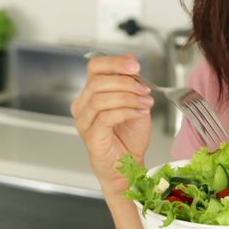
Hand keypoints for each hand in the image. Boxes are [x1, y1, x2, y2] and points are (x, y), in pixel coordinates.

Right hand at [70, 54, 154, 199]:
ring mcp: (84, 122)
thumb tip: (131, 61)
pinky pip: (105, 117)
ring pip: (100, 98)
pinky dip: (125, 111)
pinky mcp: (91, 136)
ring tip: (145, 102)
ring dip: (128, 97)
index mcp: (90, 94)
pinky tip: (138, 112)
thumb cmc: (129, 138)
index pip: (94, 67)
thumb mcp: (135, 102)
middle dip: (125, 82)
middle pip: (97, 81)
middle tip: (144, 88)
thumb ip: (131, 83)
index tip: (135, 65)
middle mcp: (83, 106)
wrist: (129, 167)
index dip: (114, 62)